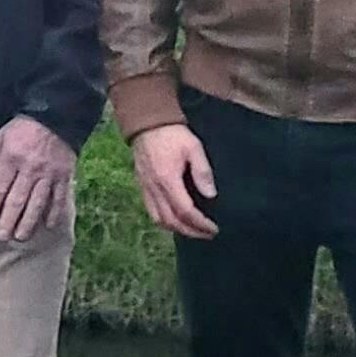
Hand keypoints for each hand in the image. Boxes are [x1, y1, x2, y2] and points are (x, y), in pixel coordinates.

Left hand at [0, 115, 74, 242]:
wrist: (55, 115)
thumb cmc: (23, 128)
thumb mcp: (0, 137)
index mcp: (11, 158)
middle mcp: (29, 169)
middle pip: (17, 200)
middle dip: (8, 221)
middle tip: (2, 238)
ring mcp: (48, 173)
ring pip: (37, 203)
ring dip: (28, 222)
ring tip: (21, 237)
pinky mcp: (64, 175)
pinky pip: (59, 197)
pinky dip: (54, 213)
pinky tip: (48, 226)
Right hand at [129, 122, 217, 238]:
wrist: (147, 122)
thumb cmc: (173, 134)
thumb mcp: (194, 147)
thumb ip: (202, 172)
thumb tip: (210, 195)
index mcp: (168, 180)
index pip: (185, 211)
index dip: (200, 223)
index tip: (214, 228)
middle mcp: (154, 188)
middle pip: (171, 221)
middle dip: (191, 231)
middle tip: (207, 234)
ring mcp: (146, 188)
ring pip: (159, 219)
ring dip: (176, 229)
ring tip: (192, 230)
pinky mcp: (142, 186)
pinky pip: (151, 211)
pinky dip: (164, 221)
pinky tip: (175, 220)